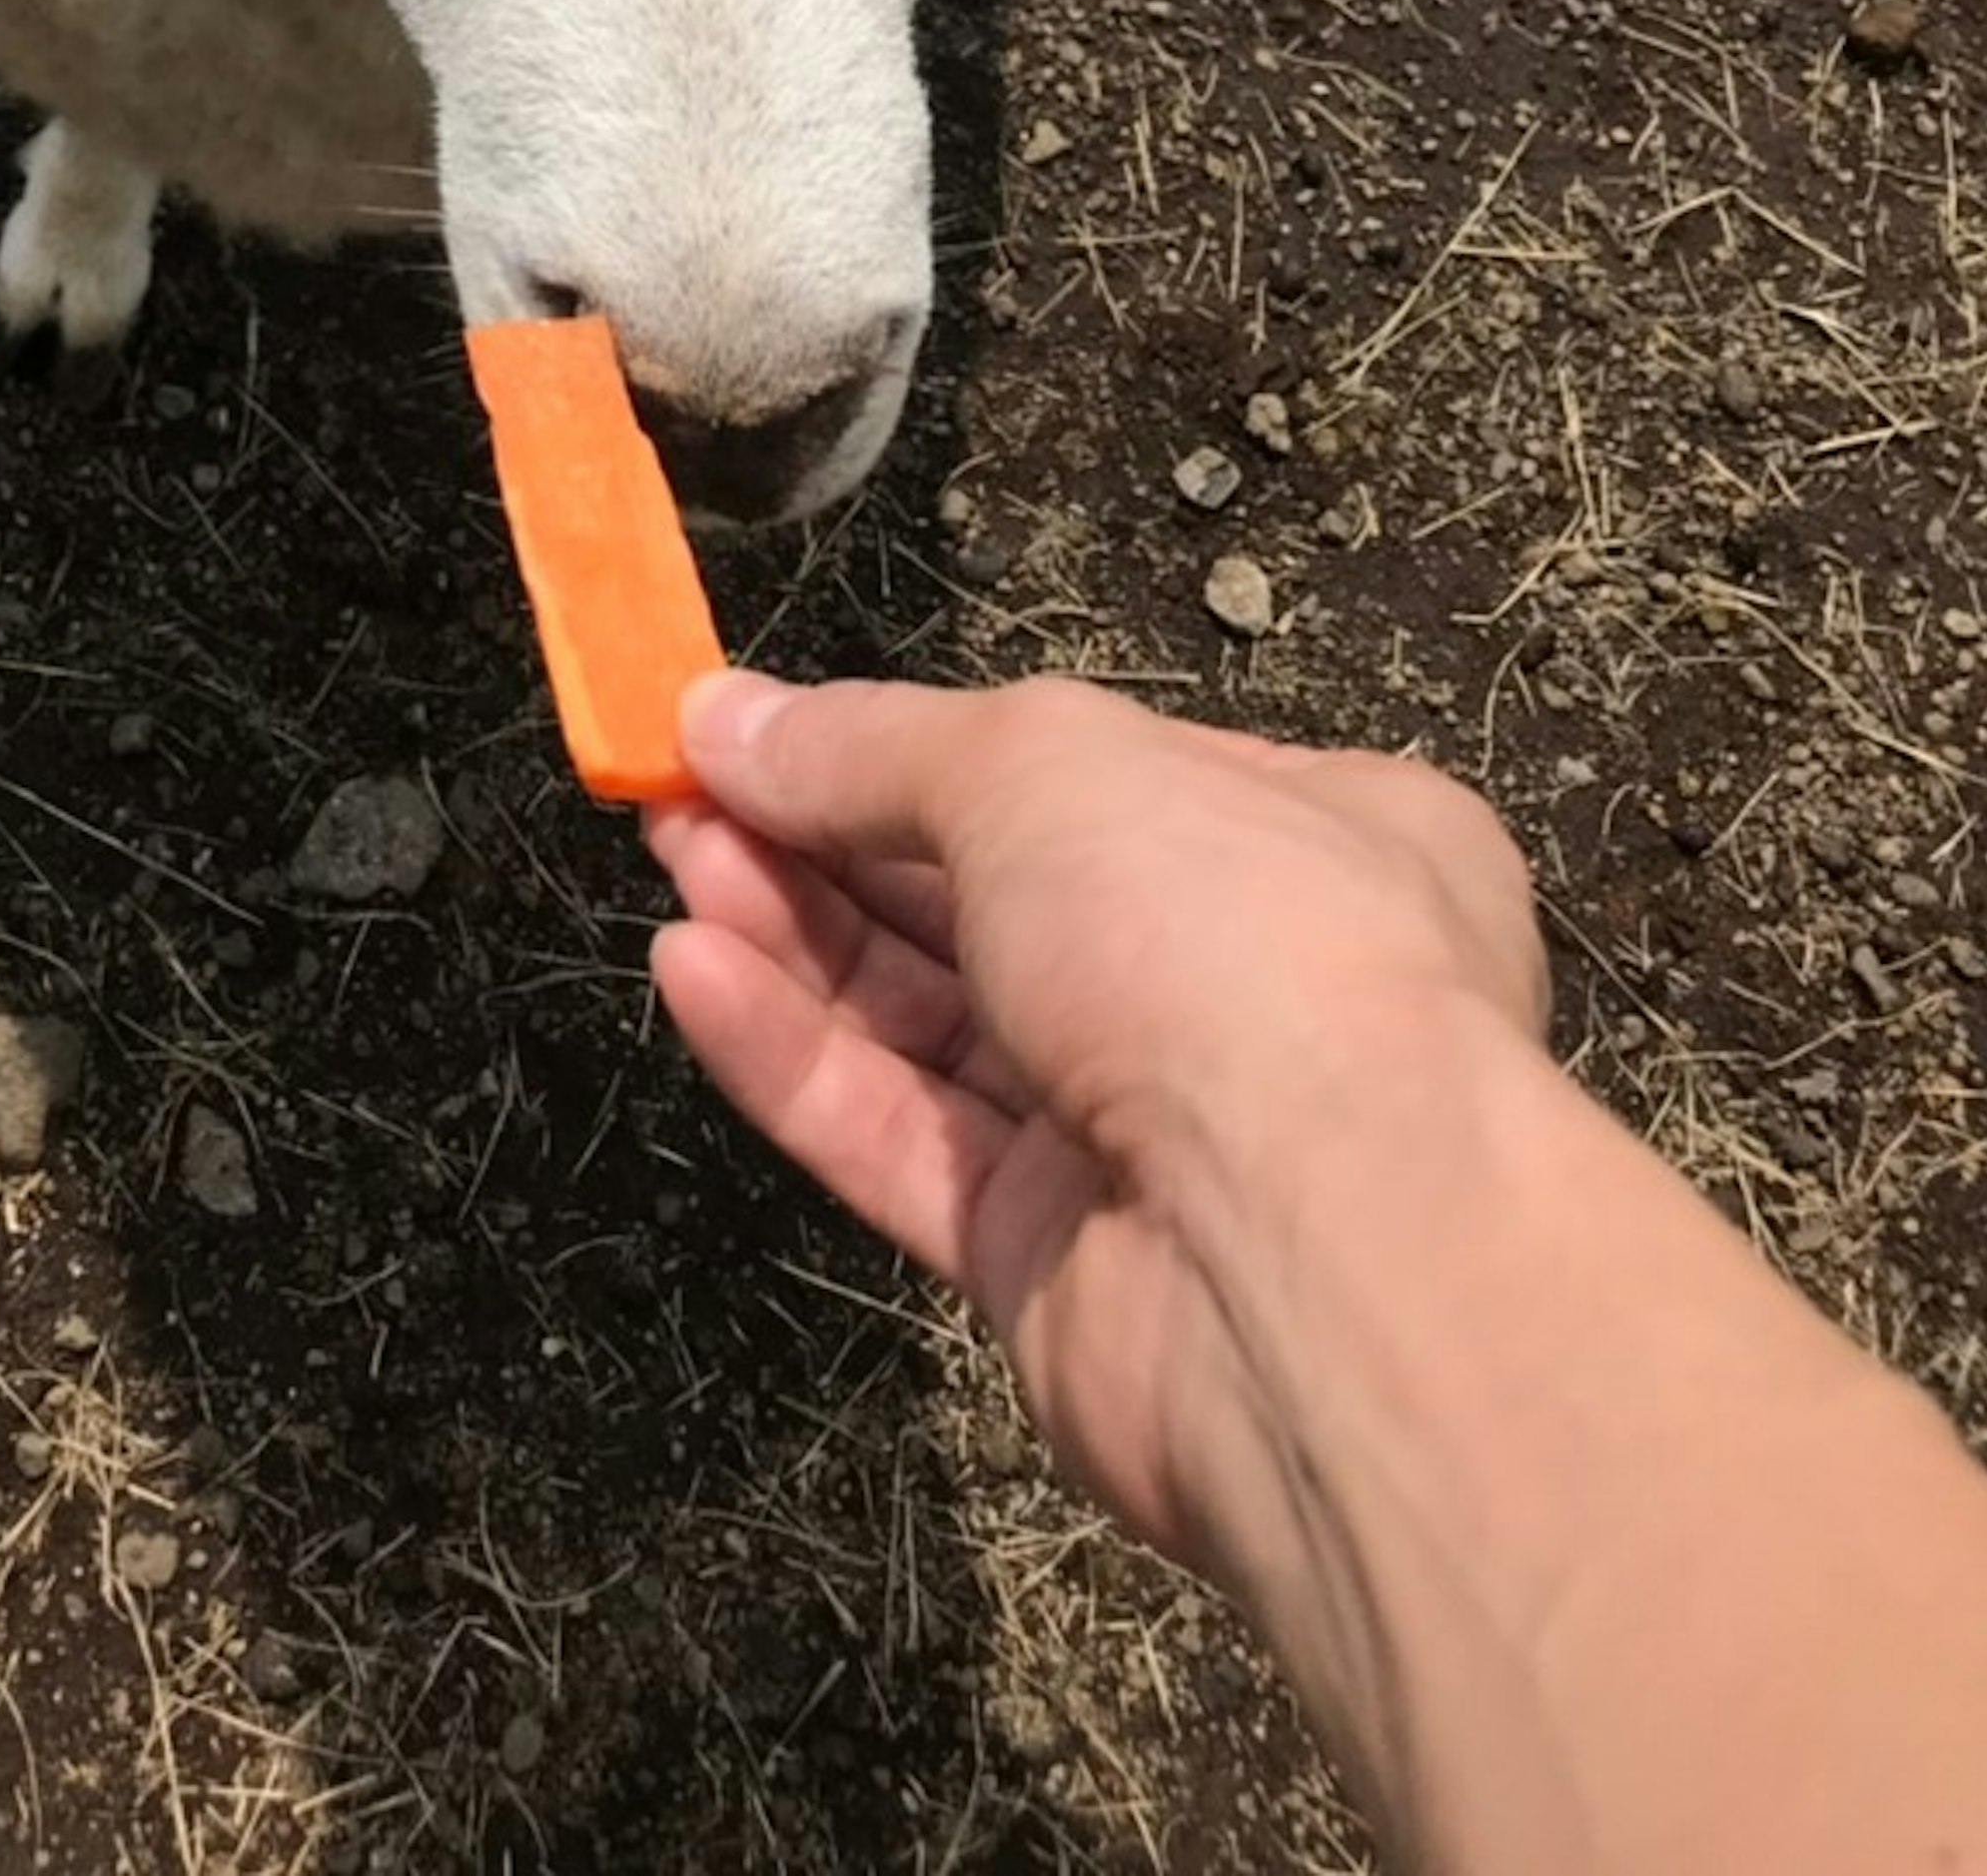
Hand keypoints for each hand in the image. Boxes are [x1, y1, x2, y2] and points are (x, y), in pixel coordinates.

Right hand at [648, 669, 1549, 1592]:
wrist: (1317, 1267)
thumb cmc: (1226, 945)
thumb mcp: (1039, 767)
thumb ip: (870, 747)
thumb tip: (724, 714)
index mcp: (1314, 840)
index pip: (1096, 775)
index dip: (923, 747)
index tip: (773, 722)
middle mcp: (1244, 988)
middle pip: (997, 899)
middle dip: (831, 837)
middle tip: (680, 783)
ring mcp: (1154, 1141)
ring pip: (942, 1024)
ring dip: (798, 936)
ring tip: (669, 854)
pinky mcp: (1061, 1272)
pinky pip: (910, 1142)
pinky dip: (802, 1062)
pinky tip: (693, 978)